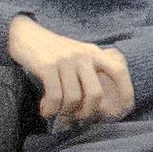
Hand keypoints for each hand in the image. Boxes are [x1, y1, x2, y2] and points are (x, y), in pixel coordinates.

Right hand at [9, 14, 135, 125]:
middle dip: (86, 112)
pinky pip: (55, 97)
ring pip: (73, 99)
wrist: (26, 35)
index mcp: (94, 53)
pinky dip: (51, 109)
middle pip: (95, 94)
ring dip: (64, 111)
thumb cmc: (54, 52)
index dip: (126, 92)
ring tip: (56, 110)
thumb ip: (91, 71)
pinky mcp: (47, 65)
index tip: (123, 110)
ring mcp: (65, 60)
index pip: (119, 71)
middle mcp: (83, 55)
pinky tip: (45, 109)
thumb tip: (102, 104)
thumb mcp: (78, 54)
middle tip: (76, 116)